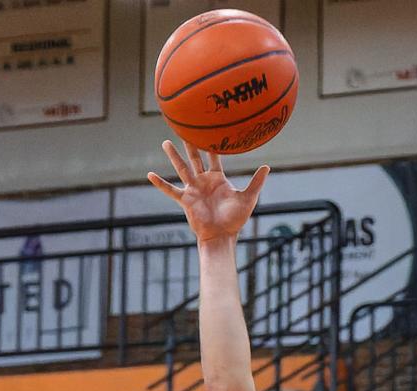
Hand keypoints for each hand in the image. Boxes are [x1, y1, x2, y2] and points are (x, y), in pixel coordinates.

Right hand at [148, 141, 268, 243]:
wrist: (222, 236)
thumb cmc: (235, 220)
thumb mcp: (248, 198)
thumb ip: (256, 182)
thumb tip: (267, 167)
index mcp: (217, 179)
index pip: (214, 157)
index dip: (211, 145)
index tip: (208, 129)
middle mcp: (204, 182)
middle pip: (195, 158)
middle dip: (190, 144)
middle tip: (184, 128)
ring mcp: (193, 190)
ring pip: (182, 168)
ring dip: (174, 156)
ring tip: (165, 142)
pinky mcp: (186, 200)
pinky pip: (171, 190)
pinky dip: (160, 183)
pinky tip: (149, 175)